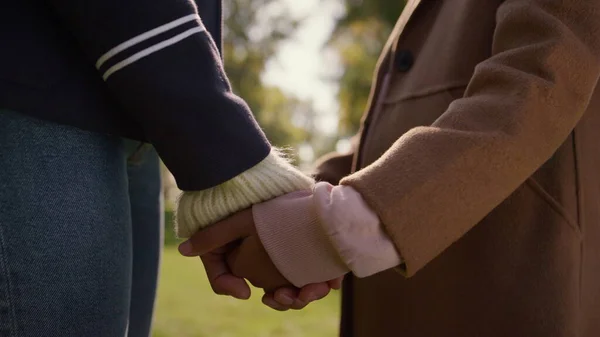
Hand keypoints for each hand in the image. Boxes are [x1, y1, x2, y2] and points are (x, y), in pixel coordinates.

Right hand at [178, 208, 341, 309]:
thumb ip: (211, 250)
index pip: (275, 295)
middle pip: (297, 292)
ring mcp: (302, 252)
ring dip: (316, 291)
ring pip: (314, 282)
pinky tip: (333, 278)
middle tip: (304, 294)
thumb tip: (228, 286)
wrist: (253, 175)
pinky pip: (329, 265)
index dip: (279, 300)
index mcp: (264, 268)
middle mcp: (284, 262)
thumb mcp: (222, 230)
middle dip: (300, 299)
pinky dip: (332, 274)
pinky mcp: (317, 240)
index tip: (278, 295)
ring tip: (320, 288)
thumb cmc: (236, 206)